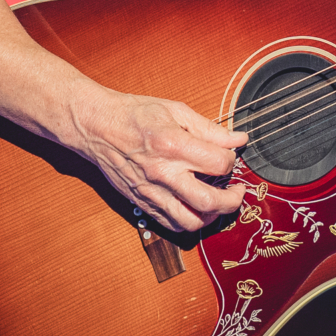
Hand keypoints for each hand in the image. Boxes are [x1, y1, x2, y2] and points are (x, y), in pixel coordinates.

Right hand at [71, 91, 248, 231]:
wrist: (97, 126)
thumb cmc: (134, 114)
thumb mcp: (176, 111)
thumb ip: (210, 129)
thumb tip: (238, 139)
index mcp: (174, 145)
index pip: (219, 164)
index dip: (232, 161)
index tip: (230, 156)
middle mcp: (163, 173)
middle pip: (209, 201)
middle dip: (232, 201)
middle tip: (238, 192)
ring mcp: (151, 192)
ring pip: (190, 221)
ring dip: (212, 216)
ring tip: (218, 204)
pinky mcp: (142, 202)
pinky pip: (170, 224)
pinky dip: (188, 221)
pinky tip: (195, 207)